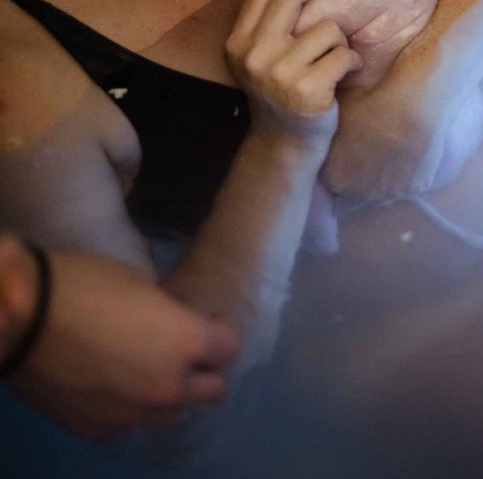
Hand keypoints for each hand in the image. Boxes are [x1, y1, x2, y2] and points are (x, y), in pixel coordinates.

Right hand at [1, 236, 238, 439]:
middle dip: (207, 369)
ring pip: (174, 414)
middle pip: (214, 391)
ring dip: (173, 393)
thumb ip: (168, 314)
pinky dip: (132, 407)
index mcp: (185, 342)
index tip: (207, 322)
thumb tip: (173, 325)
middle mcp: (168, 386)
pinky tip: (114, 384)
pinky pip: (132, 424)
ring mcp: (134, 414)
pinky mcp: (100, 429)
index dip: (220, 331)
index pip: (230, 348)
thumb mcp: (139, 283)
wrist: (22, 317)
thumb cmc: (84, 283)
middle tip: (187, 349)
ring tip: (148, 369)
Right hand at [226, 0, 361, 146]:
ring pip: (328, 28)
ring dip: (339, 42)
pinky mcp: (307, 90)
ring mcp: (279, 72)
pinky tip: (343, 76)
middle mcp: (254, 54)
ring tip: (333, 61)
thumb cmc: (281, 92)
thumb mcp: (260, 57)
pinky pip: (343, 55)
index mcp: (238, 42)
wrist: (284, 145)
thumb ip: (268, 23)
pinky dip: (351, 63)